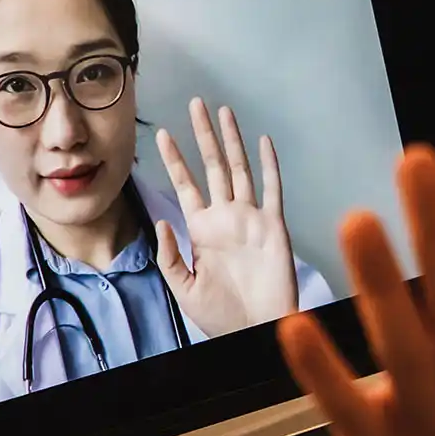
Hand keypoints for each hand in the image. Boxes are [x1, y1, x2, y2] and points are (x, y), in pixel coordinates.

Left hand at [155, 98, 299, 335]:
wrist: (256, 330)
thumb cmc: (222, 316)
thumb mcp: (182, 288)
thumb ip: (169, 256)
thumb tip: (162, 222)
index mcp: (202, 229)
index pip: (185, 185)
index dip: (173, 159)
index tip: (161, 134)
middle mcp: (226, 217)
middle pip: (212, 167)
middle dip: (202, 135)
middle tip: (194, 105)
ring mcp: (250, 219)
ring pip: (240, 169)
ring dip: (231, 141)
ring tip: (222, 112)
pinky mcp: (274, 226)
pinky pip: (272, 190)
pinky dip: (269, 165)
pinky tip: (263, 142)